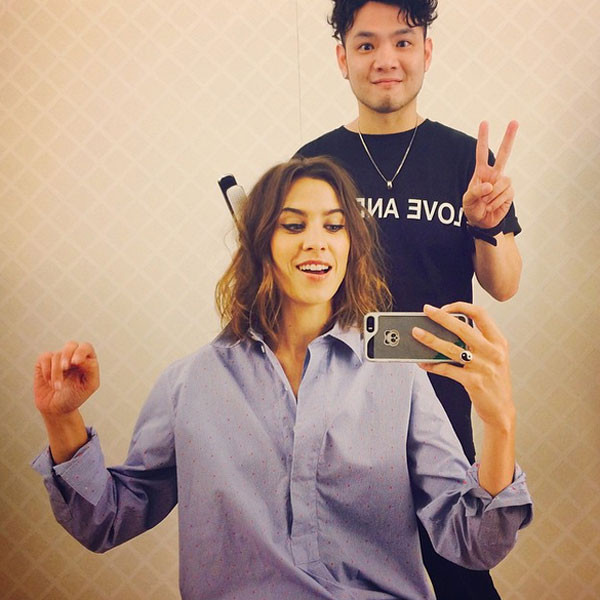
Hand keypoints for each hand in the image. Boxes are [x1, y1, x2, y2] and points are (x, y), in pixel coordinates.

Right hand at [34, 341, 99, 417]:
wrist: (57, 409)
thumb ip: (91, 369)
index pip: (86, 347)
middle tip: (65, 368)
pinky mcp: (44, 363)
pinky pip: (44, 358)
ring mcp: (58, 359)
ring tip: (58, 387)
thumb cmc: (75, 396)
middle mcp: (73, 357)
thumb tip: (83, 358)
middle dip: (67, 355)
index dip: (81, 352)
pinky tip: (49, 382)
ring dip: (57, 373)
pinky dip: (47, 371)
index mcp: (87, 360)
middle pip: (71, 345)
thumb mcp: (89, 385)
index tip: (76, 362)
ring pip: (57, 356)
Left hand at [412, 303, 514, 431]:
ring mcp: (483, 367)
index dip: (461, 306)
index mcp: (498, 341)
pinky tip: (422, 362)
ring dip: (430, 339)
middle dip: (441, 317)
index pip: (480, 314)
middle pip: (462, 328)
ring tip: (416, 333)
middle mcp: (493, 352)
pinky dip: (432, 365)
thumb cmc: (493, 380)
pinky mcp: (473, 382)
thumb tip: (445, 329)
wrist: (501, 410)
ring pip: (451, 348)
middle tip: (426, 310)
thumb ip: (476, 342)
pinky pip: (447, 369)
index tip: (445, 307)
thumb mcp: (492, 357)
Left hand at [463, 121, 517, 229]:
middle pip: (504, 153)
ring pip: (503, 181)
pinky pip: (505, 193)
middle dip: (509, 137)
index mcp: (481, 172)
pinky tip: (492, 205)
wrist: (482, 222)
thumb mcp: (467, 200)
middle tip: (515, 121)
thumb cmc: (472, 208)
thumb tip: (490, 185)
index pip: (481, 152)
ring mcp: (503, 182)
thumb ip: (476, 191)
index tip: (484, 123)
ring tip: (486, 203)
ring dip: (492, 195)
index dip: (483, 138)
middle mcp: (494, 174)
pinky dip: (497, 201)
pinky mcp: (510, 192)